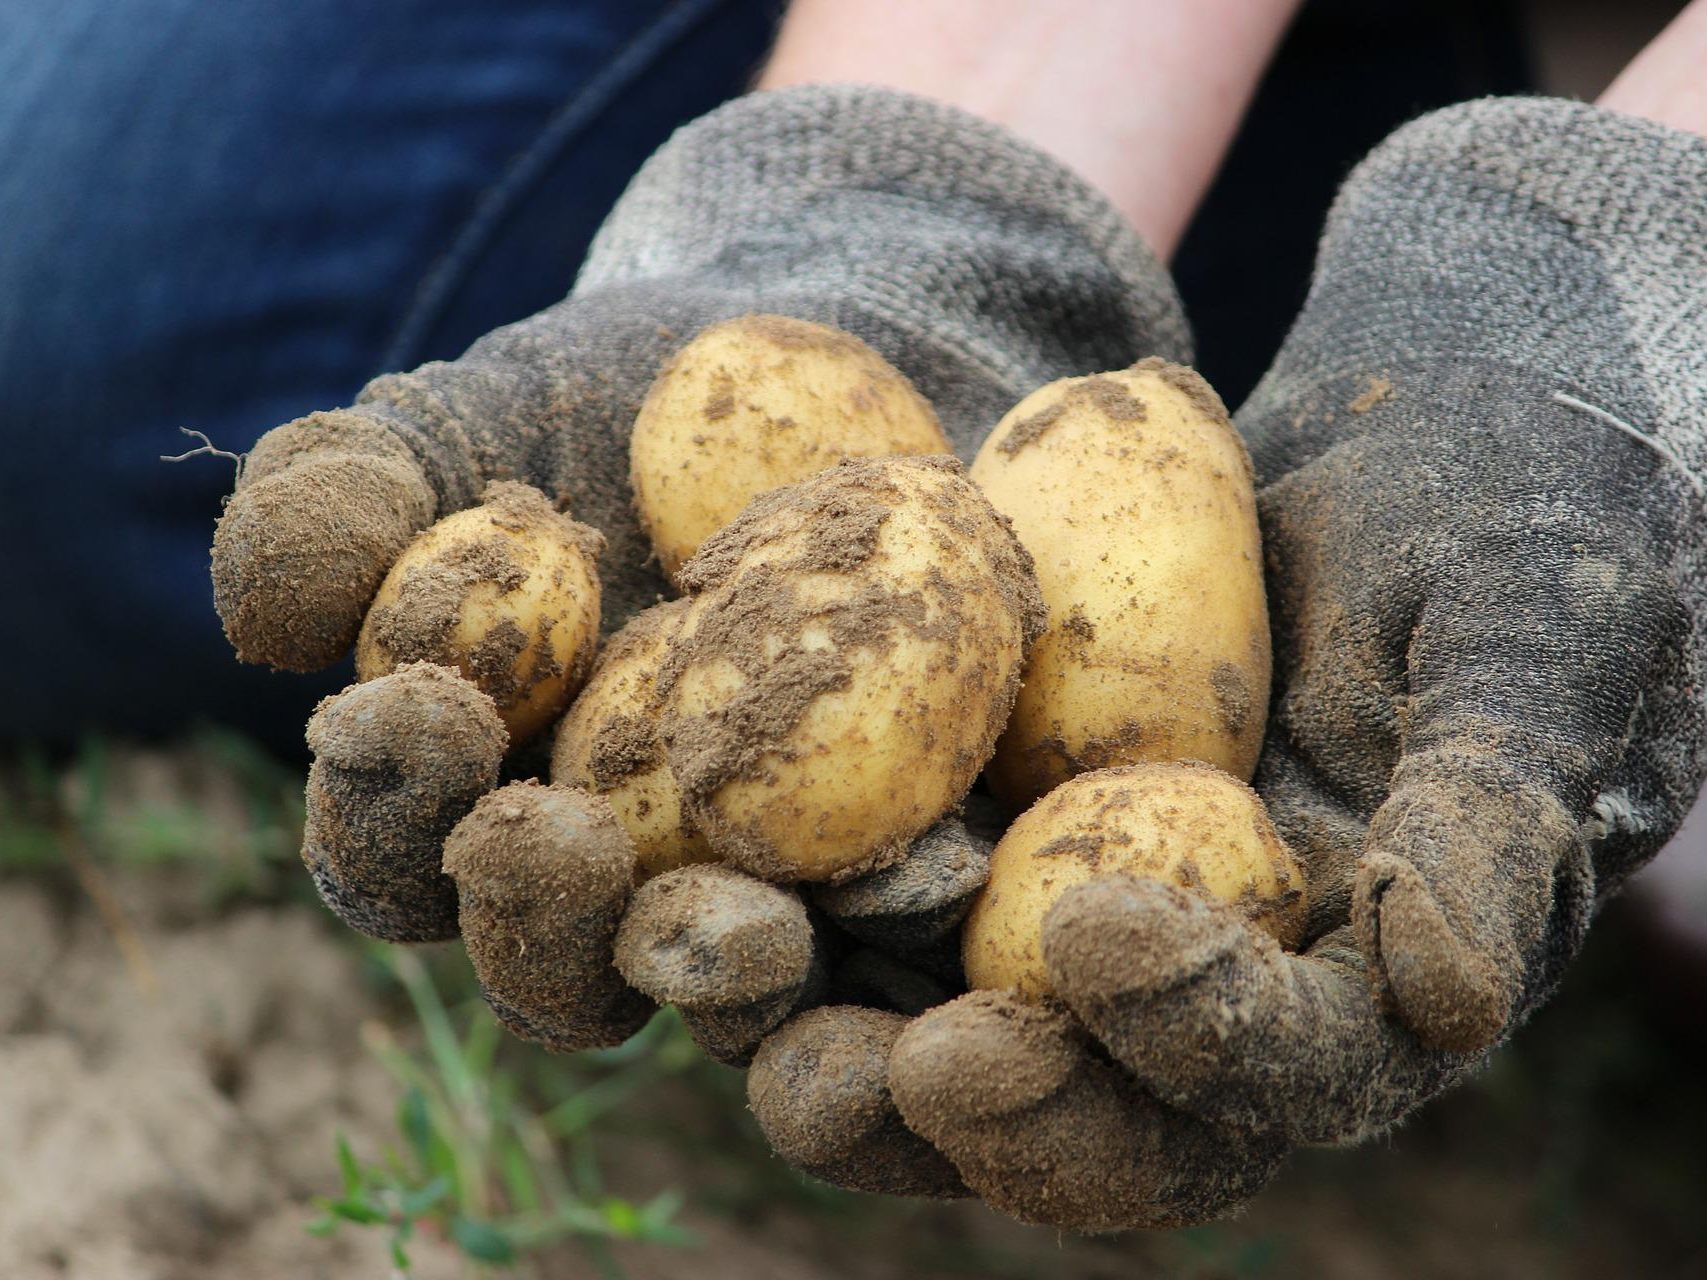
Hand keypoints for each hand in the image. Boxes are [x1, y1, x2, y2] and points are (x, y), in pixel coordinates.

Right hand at [219, 84, 1184, 1111]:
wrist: (842, 372)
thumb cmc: (617, 403)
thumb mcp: (466, 424)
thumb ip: (344, 505)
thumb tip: (270, 618)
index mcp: (480, 807)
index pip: (398, 845)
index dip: (390, 795)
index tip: (427, 702)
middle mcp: (620, 889)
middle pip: (560, 967)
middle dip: (546, 922)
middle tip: (566, 843)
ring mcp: (776, 901)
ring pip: (736, 997)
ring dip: (729, 977)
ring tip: (753, 929)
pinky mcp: (921, 883)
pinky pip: (916, 942)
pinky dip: (917, 935)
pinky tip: (944, 878)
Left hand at [751, 96, 1706, 1229]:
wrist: (1408, 434)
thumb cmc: (1513, 532)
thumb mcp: (1534, 651)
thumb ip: (1493, 816)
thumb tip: (1450, 996)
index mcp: (1347, 992)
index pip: (1271, 1073)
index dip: (1191, 1038)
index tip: (1101, 931)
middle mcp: (1192, 990)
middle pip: (1076, 1108)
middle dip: (969, 1104)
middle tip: (858, 1067)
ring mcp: (1064, 913)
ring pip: (930, 1022)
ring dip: (813, 1025)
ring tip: (709, 965)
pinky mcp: (966, 823)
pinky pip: (856, 879)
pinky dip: (766, 874)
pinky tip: (664, 833)